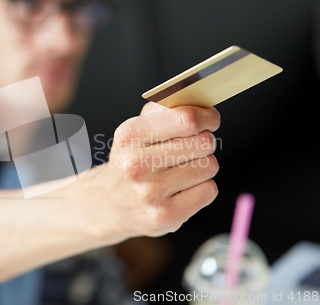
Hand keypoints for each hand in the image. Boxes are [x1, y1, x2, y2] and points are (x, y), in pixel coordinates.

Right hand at [99, 102, 219, 238]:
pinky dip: (202, 188)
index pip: (186, 119)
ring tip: (183, 170)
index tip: (210, 119)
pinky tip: (183, 188)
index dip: (207, 117)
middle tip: (193, 147)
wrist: (109, 203)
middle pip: (204, 142)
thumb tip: (199, 104)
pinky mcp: (165, 215)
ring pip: (209, 166)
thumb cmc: (131, 161)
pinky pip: (208, 191)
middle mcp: (137, 164)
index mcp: (131, 136)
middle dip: (205, 142)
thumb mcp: (137, 129)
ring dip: (203, 166)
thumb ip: (165, 110)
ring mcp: (151, 193)